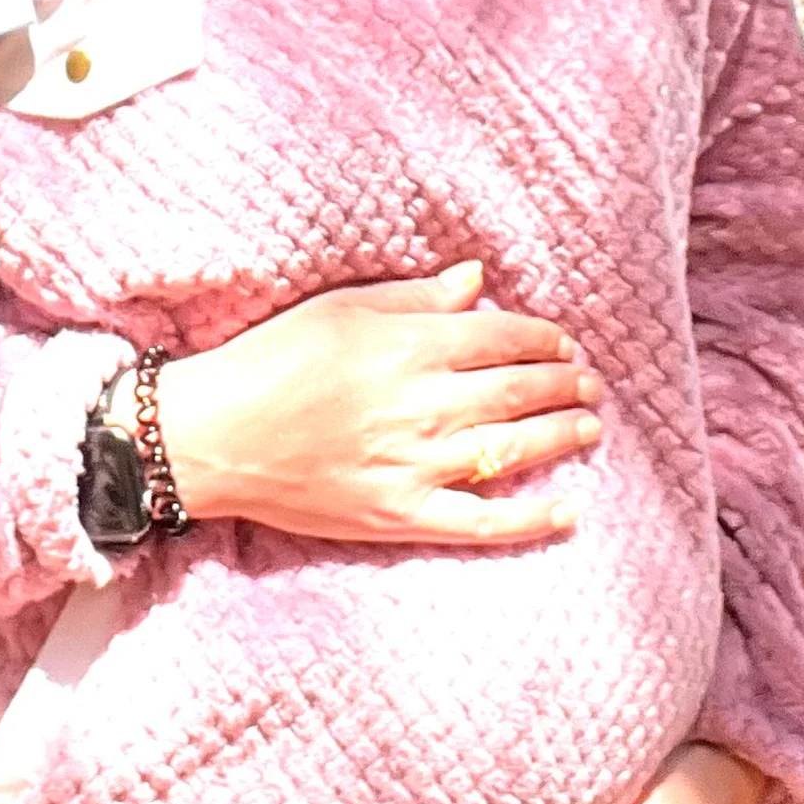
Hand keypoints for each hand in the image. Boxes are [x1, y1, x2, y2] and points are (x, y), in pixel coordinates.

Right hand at [154, 261, 601, 547]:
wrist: (214, 436)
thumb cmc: (271, 360)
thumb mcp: (340, 309)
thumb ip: (416, 297)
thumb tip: (477, 283)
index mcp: (409, 346)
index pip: (501, 338)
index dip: (542, 339)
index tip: (563, 343)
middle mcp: (424, 404)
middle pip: (519, 390)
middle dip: (564, 385)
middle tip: (589, 385)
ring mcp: (417, 464)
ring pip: (514, 449)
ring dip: (562, 435)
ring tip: (588, 428)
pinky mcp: (403, 514)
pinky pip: (484, 520)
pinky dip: (532, 518)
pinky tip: (568, 511)